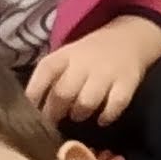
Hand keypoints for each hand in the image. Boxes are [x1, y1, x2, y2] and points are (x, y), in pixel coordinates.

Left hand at [27, 13, 160, 127]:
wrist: (129, 38)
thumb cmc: (90, 55)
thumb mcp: (67, 58)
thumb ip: (50, 80)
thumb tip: (32, 107)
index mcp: (65, 55)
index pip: (44, 73)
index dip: (34, 95)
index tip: (31, 112)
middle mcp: (84, 62)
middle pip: (63, 92)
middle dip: (55, 112)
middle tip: (54, 121)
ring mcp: (107, 72)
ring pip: (86, 101)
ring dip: (79, 114)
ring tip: (78, 115)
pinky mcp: (127, 82)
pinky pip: (116, 104)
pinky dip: (107, 116)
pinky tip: (102, 119)